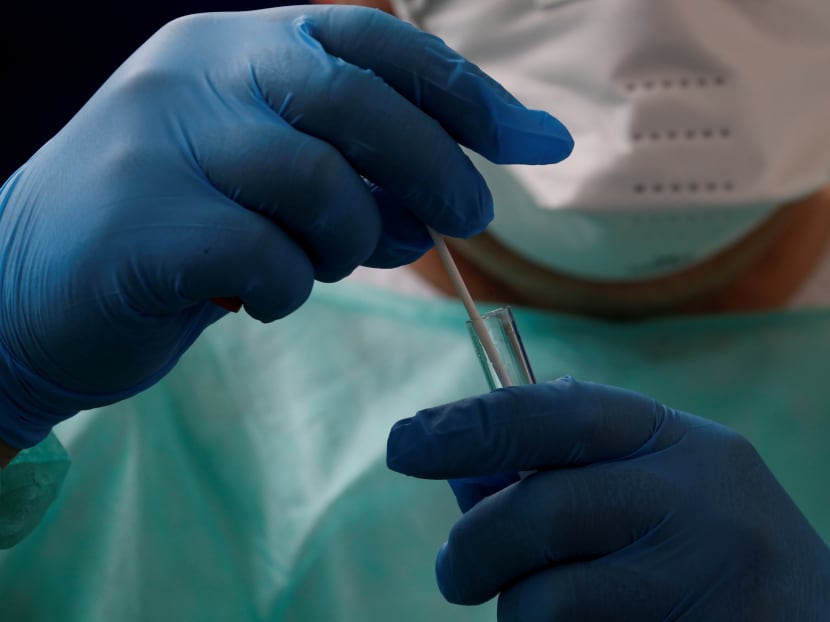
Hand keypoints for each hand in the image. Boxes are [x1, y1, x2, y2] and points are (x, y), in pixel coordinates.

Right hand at [0, 6, 572, 449]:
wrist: (28, 286)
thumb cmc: (171, 229)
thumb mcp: (265, 178)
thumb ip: (353, 172)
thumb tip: (456, 192)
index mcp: (232, 46)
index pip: (366, 38)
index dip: (455, 86)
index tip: (523, 140)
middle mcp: (194, 73)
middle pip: (354, 100)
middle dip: (432, 166)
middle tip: (468, 219)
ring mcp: (160, 144)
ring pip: (317, 185)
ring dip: (347, 241)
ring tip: (321, 264)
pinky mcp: (141, 226)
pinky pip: (267, 260)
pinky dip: (286, 289)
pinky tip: (259, 298)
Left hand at [387, 377, 829, 619]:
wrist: (805, 616)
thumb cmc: (693, 538)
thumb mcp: (647, 477)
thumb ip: (563, 467)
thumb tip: (458, 471)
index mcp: (671, 439)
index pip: (554, 414)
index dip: (469, 425)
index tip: (404, 443)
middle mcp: (693, 501)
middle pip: (537, 513)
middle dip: (472, 549)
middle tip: (455, 572)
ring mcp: (701, 585)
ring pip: (545, 603)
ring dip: (516, 611)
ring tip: (542, 608)